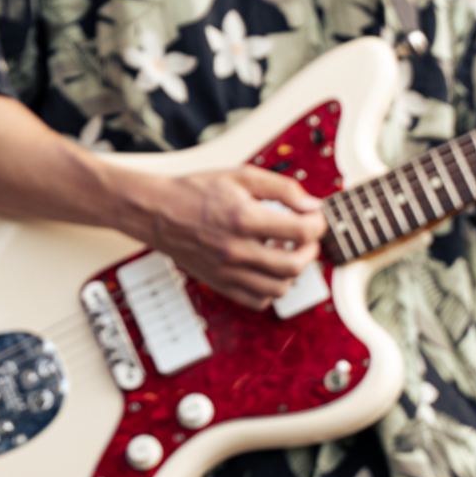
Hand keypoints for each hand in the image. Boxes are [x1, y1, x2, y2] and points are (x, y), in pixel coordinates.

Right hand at [105, 160, 325, 313]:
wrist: (158, 212)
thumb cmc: (197, 191)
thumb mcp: (241, 176)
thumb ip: (282, 188)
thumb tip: (312, 206)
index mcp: (243, 218)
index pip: (301, 230)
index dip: (317, 223)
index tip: (314, 217)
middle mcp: (237, 249)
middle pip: (295, 265)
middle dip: (310, 250)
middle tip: (305, 237)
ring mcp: (228, 271)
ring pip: (280, 288)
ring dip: (292, 271)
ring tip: (285, 252)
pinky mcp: (221, 284)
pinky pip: (258, 301)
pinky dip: (271, 289)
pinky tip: (266, 268)